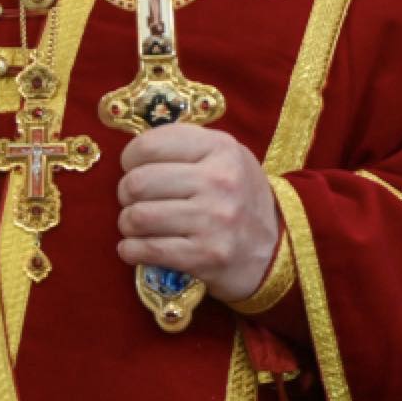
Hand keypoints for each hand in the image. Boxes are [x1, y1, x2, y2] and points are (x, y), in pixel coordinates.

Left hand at [116, 123, 280, 303]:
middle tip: (131, 199)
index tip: (131, 168)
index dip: (130, 157)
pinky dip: (131, 250)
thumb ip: (184, 143)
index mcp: (220, 148)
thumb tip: (134, 150)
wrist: (276, 248)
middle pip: (139, 182)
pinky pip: (150, 250)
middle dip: (125, 192)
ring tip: (133, 224)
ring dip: (127, 223)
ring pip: (139, 217)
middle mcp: (218, 181)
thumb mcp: (224, 155)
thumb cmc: (238, 194)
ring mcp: (214, 220)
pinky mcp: (207, 256)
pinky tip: (132, 248)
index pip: (150, 145)